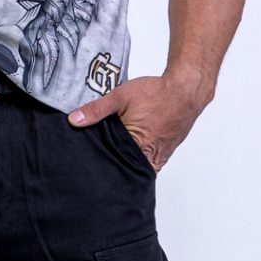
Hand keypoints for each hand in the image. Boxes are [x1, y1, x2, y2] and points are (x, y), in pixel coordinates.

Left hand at [67, 73, 213, 171]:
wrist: (187, 89)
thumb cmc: (157, 93)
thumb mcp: (120, 96)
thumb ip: (96, 110)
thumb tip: (74, 120)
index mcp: (136, 148)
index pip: (114, 167)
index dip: (102, 168)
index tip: (91, 171)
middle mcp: (150, 158)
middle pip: (126, 171)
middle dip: (114, 168)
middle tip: (101, 165)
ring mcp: (160, 157)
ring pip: (138, 168)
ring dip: (128, 164)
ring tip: (115, 159)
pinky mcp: (166, 152)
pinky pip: (149, 162)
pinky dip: (139, 159)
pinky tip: (132, 151)